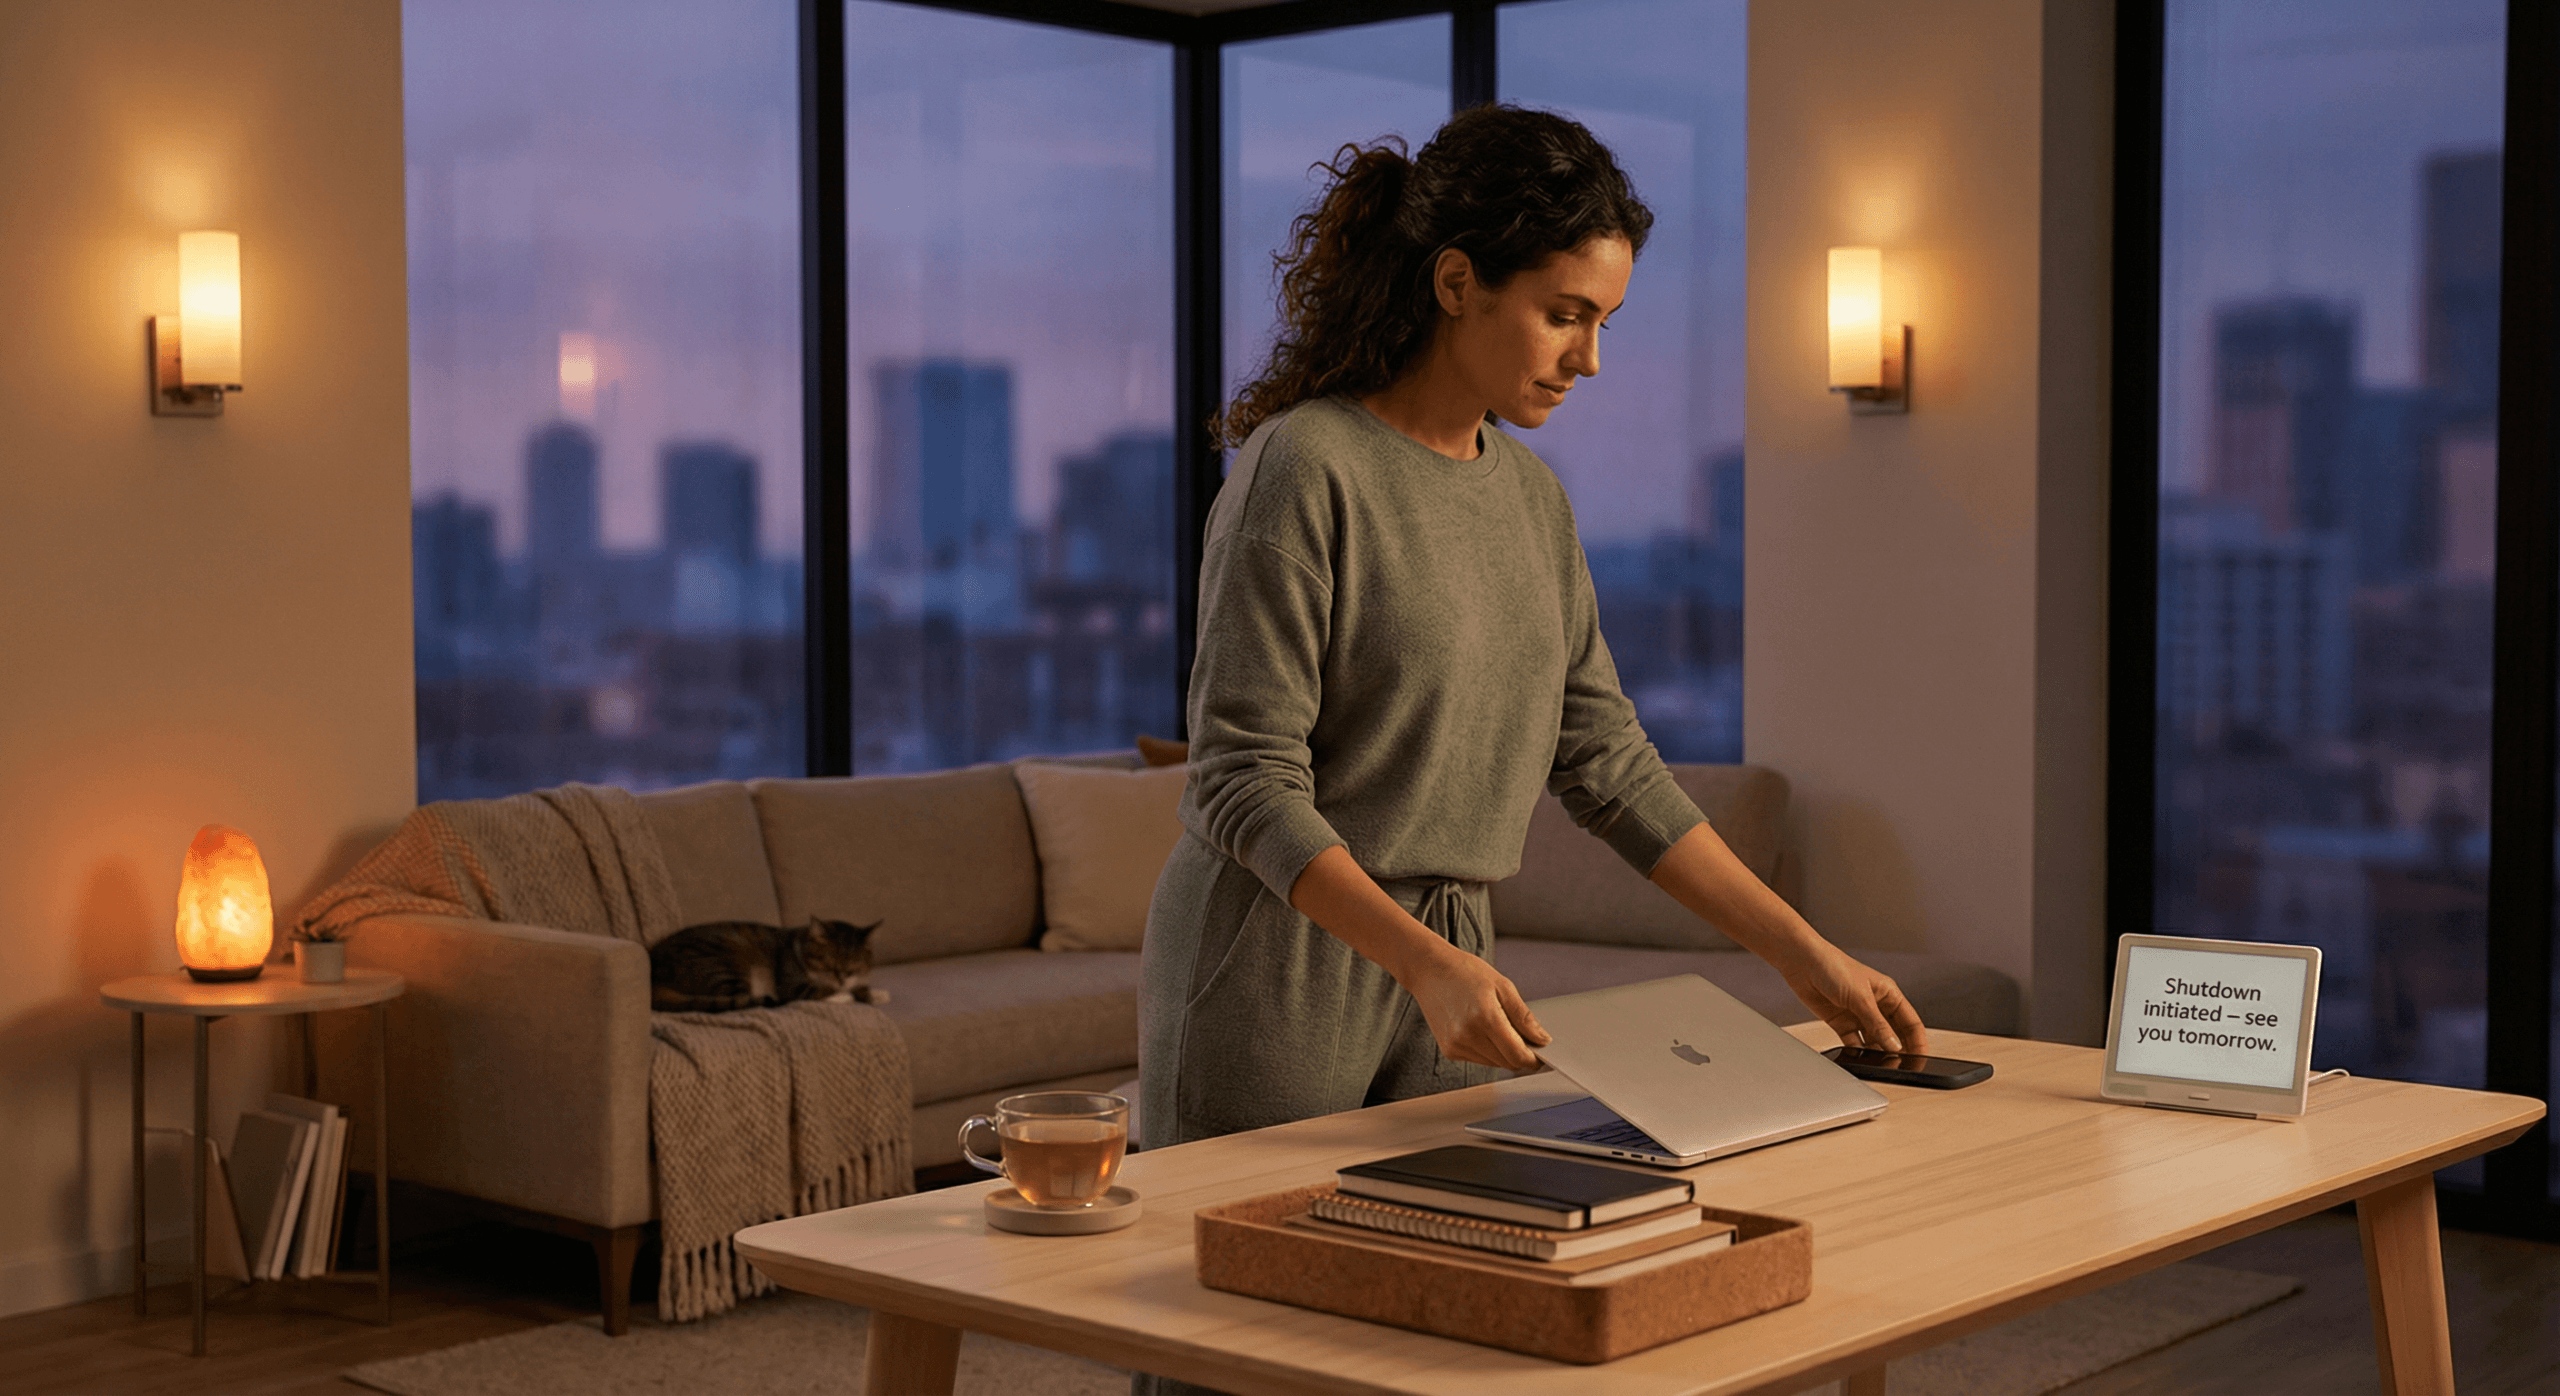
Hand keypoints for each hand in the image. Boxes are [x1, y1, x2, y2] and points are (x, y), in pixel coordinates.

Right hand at [1400, 944, 1549, 1071]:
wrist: (1429, 970)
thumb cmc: (1466, 972)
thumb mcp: (1503, 986)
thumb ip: (1524, 1016)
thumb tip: (1542, 1039)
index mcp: (1486, 1018)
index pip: (1517, 1055)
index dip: (1533, 1059)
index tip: (1541, 1055)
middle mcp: (1468, 1036)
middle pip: (1507, 1062)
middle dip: (1520, 1054)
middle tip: (1524, 1037)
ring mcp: (1456, 1045)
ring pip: (1493, 1063)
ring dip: (1503, 1053)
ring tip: (1498, 1026)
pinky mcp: (1449, 1050)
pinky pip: (1479, 1059)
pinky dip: (1487, 1051)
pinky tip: (1481, 1029)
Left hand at [1781, 946, 1928, 1055]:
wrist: (1802, 962)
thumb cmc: (1833, 966)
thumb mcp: (1861, 997)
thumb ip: (1877, 1024)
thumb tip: (1895, 1046)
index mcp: (1888, 994)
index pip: (1911, 1022)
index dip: (1918, 1041)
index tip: (1922, 1057)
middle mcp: (1876, 1005)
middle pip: (1895, 1034)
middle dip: (1899, 1050)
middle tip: (1902, 1066)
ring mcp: (1858, 1015)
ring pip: (1875, 1041)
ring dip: (1877, 1053)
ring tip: (1881, 1064)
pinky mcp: (1841, 1022)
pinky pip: (1854, 1043)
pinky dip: (1857, 1052)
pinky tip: (1860, 1058)